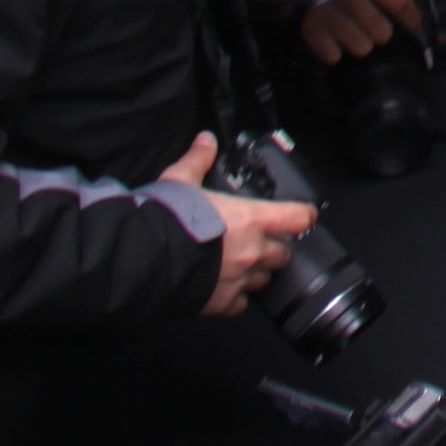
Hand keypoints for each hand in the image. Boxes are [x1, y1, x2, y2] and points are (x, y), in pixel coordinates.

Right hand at [161, 131, 313, 316]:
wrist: (143, 261)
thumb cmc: (166, 219)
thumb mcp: (180, 180)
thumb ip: (198, 160)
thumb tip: (205, 140)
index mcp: (251, 219)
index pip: (299, 218)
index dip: (302, 215)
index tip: (300, 215)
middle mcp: (252, 252)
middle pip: (282, 254)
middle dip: (274, 248)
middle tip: (257, 241)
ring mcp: (239, 280)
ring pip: (263, 279)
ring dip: (255, 272)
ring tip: (237, 264)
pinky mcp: (222, 304)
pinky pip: (240, 304)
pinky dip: (235, 298)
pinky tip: (222, 288)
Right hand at [298, 0, 422, 63]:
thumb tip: (409, 11)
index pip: (401, 5)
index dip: (411, 19)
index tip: (414, 28)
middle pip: (382, 34)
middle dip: (378, 31)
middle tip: (368, 25)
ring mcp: (330, 15)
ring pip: (361, 48)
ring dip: (357, 42)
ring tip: (349, 32)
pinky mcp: (311, 31)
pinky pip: (333, 56)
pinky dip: (332, 50)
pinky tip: (330, 38)